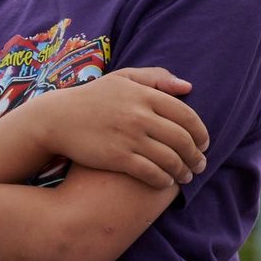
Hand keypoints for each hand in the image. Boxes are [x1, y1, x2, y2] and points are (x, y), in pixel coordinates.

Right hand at [19, 69, 207, 187]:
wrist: (56, 119)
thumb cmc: (93, 97)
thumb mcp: (123, 78)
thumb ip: (157, 78)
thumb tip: (188, 86)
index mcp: (146, 95)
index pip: (187, 116)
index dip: (201, 133)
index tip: (205, 143)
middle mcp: (141, 116)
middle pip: (182, 139)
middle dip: (196, 156)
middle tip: (201, 164)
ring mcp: (129, 137)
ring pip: (169, 158)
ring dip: (183, 170)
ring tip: (187, 176)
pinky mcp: (117, 157)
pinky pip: (149, 172)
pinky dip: (162, 179)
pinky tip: (166, 182)